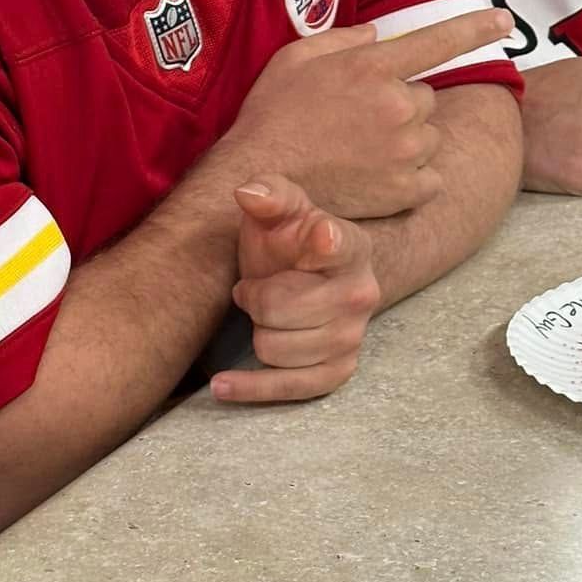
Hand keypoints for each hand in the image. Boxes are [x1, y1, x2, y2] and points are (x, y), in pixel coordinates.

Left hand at [210, 175, 379, 403]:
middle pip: (277, 309)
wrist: (307, 273)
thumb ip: (269, 194)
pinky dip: (251, 387)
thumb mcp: (279, 208)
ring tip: (265, 314)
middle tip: (256, 288)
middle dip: (255, 300)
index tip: (321, 237)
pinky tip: (221, 385)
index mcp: (348, 246)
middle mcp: (360, 294)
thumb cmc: (289, 238)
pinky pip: (290, 388)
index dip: (327, 242)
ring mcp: (352, 337)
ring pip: (274, 349)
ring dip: (258, 332)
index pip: (337, 244)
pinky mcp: (338, 371)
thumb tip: (248, 193)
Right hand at [222, 5, 512, 218]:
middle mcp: (397, 104)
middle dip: (401, 106)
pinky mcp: (404, 189)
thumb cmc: (271, 115)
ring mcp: (404, 149)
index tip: (504, 21)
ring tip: (361, 152)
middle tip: (359, 122)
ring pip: (429, 137)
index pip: (439, 40)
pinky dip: (411, 178)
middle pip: (426, 98)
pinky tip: (375, 177)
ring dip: (407, 142)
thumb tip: (377, 35)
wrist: (260, 176)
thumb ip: (342, 40)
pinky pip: (430, 177)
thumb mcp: (295, 59)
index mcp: (373, 66)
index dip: (476, 28)